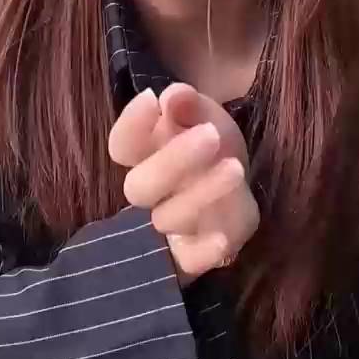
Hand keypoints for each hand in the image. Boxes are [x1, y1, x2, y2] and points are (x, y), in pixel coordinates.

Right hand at [110, 83, 256, 284]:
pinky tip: (222, 239)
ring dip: (200, 194)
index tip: (151, 99)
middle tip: (210, 135)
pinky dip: (203, 253)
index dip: (131, 125)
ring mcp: (172, 226)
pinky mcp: (196, 253)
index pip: (122, 145)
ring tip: (234, 168)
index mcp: (146, 156)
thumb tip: (173, 96)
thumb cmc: (212, 150)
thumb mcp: (206, 118)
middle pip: (139, 187)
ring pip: (167, 219)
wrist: (236, 193)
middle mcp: (152, 194)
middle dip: (173, 160)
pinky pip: (189, 262)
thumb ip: (189, 106)